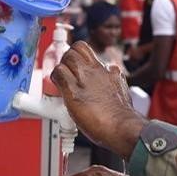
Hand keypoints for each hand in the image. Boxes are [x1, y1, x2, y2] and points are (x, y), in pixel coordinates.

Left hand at [52, 42, 145, 156]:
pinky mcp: (73, 91)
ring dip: (62, 66)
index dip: (81, 58)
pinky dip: (54, 79)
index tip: (77, 67)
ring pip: (67, 56)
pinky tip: (57, 88)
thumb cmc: (122, 118)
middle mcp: (97, 70)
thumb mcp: (121, 93)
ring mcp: (85, 79)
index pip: (92, 54)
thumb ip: (112, 84)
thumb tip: (110, 84)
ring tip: (61, 79)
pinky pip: (58, 73)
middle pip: (78, 48)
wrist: (122, 127)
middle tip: (66, 71)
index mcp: (110, 72)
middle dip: (69, 57)